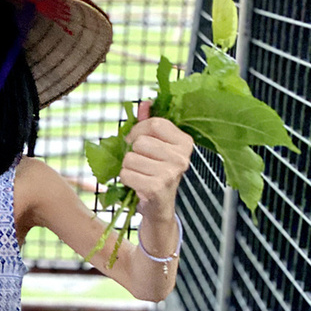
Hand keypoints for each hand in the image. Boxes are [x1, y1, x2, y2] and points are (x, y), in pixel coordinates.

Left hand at [121, 101, 193, 221]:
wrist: (159, 207)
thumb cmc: (156, 173)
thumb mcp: (156, 146)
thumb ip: (150, 124)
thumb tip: (145, 103)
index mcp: (185, 142)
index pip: (154, 123)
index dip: (138, 130)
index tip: (136, 141)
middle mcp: (182, 157)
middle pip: (140, 142)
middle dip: (132, 152)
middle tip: (140, 163)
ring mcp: (171, 173)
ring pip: (130, 158)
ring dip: (128, 167)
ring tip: (140, 174)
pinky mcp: (157, 188)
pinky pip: (125, 174)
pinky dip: (125, 180)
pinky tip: (137, 184)